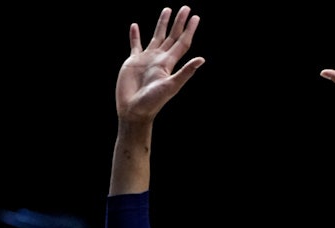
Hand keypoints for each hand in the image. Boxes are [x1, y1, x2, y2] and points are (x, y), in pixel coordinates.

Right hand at [115, 7, 203, 123]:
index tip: (195, 17)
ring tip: (167, 10)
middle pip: (172, 36)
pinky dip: (135, 35)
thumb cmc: (153, 101)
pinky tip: (135, 26)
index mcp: (169, 63)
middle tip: (185, 7)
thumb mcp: (171, 86)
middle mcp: (159, 59)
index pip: (182, 42)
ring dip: (162, 24)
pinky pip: (135, 45)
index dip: (189, 30)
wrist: (134, 110)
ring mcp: (146, 59)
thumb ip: (185, 72)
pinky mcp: (133, 62)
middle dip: (178, 22)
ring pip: (156, 37)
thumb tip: (202, 59)